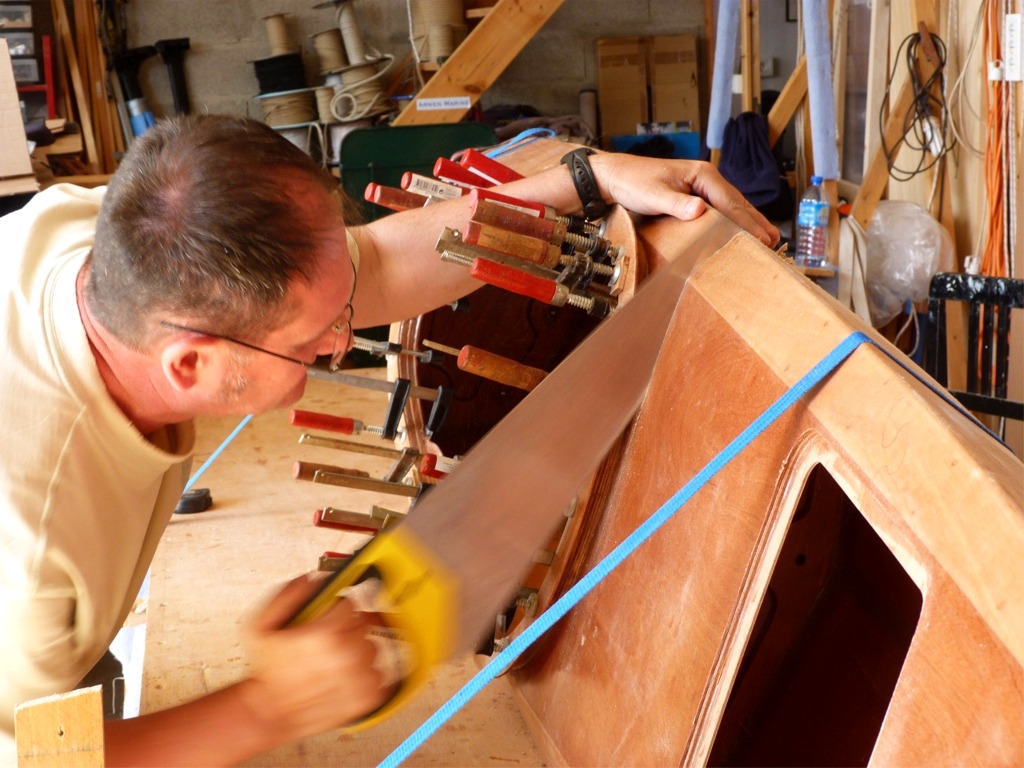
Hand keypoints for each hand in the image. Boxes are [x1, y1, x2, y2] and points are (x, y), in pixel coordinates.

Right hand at [238, 574, 393, 741]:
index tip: (329, 614)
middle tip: (330, 636)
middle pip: (364, 622)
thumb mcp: (260, 624)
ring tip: (334, 657)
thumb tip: (312, 580)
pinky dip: (366, 671)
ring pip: (373, 645)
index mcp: (326, 634)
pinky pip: (379, 671)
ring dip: (357, 647)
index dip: (337, 606)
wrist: (270, 714)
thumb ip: (287, 594)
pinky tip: (345, 673)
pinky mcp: (369, 696)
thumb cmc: (268, 673)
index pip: (350, 602)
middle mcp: (347, 655)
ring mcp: (361, 677)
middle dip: (348, 625)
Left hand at [591, 152, 780, 247]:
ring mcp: (702, 186)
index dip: (746, 222)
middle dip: (755, 222)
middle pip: (737, 202)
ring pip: (732, 206)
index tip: (760, 238)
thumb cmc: (634, 182)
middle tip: (773, 242)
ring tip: (766, 239)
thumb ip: (676, 204)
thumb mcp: (654, 195)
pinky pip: (721, 209)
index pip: (731, 201)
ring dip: (748, 222)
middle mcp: (706, 177)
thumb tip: (700, 211)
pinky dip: (734, 220)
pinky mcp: (695, 194)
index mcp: (702, 174)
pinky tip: (741, 231)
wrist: (617, 176)